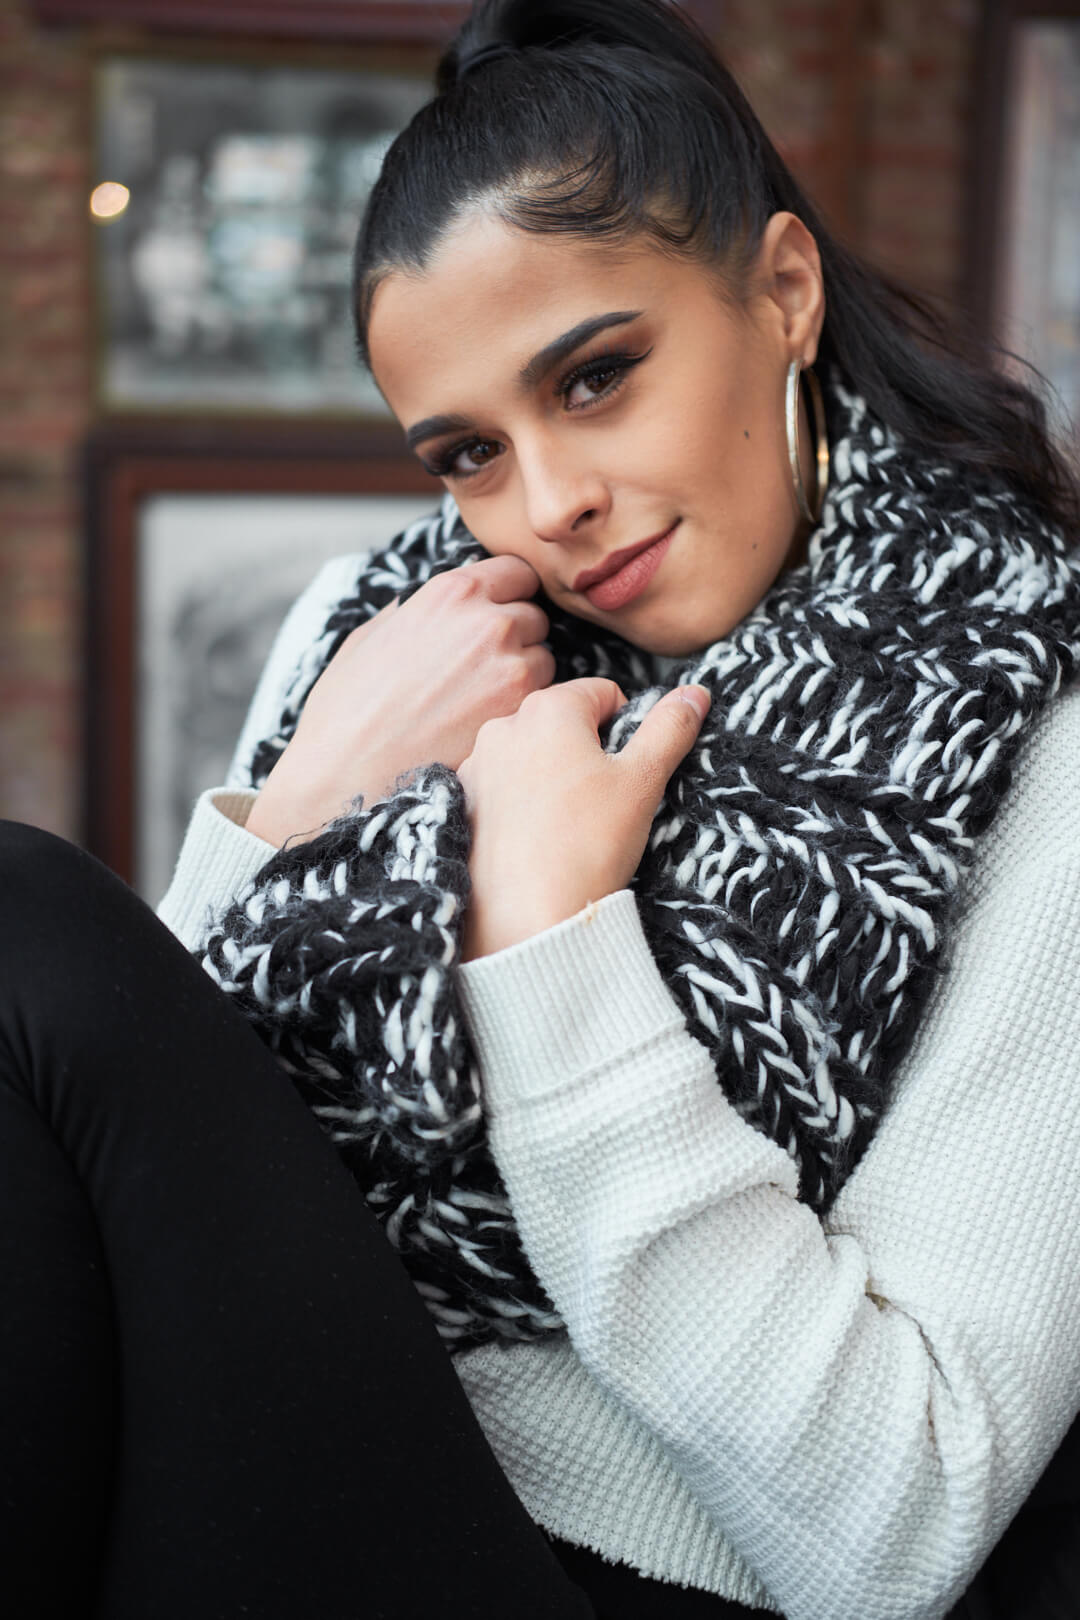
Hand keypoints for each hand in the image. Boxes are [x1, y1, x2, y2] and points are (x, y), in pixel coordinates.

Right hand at [247, 556, 552, 846]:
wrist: (344, 775)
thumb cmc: (346, 709)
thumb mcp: (371, 637)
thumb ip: (414, 611)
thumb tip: (435, 604)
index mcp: (451, 592)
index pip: (517, 573)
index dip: (508, 596)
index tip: (496, 618)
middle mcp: (489, 621)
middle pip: (534, 618)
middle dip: (516, 639)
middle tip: (480, 673)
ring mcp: (511, 668)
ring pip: (545, 661)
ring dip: (524, 679)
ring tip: (478, 706)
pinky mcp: (520, 714)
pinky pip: (544, 703)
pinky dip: (523, 714)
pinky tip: (485, 729)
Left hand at [457, 678, 709, 960]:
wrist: (526, 919)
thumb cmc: (588, 846)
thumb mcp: (643, 781)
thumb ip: (670, 728)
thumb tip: (695, 693)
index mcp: (549, 708)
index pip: (603, 695)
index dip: (626, 731)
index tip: (627, 774)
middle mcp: (503, 726)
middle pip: (562, 723)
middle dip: (586, 752)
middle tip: (600, 804)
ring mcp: (475, 764)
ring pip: (530, 755)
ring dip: (551, 776)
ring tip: (566, 825)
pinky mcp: (461, 803)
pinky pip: (501, 787)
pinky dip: (521, 802)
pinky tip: (535, 838)